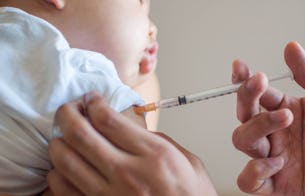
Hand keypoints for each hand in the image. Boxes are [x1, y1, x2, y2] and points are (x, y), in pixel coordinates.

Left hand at [47, 92, 216, 195]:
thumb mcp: (188, 161)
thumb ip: (160, 141)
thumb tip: (134, 129)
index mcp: (154, 155)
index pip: (108, 120)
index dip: (93, 103)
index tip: (91, 98)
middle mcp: (128, 174)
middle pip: (81, 135)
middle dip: (67, 114)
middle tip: (68, 108)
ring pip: (65, 161)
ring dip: (58, 142)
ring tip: (63, 136)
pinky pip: (63, 190)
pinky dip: (58, 173)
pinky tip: (65, 166)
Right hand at [231, 42, 304, 194]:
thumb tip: (291, 49)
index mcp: (285, 109)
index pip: (255, 94)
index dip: (243, 80)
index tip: (241, 67)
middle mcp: (276, 133)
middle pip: (244, 115)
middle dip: (247, 98)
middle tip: (261, 84)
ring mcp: (276, 157)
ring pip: (243, 141)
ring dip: (256, 127)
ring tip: (286, 118)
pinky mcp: (280, 185)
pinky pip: (249, 182)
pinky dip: (254, 171)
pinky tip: (277, 161)